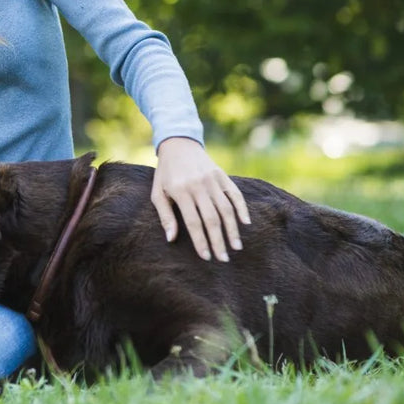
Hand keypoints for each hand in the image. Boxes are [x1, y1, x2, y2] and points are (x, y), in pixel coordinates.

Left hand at [151, 137, 250, 262]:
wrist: (178, 144)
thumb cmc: (165, 173)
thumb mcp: (158, 192)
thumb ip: (165, 215)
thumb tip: (171, 239)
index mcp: (180, 191)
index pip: (193, 222)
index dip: (201, 241)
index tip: (206, 257)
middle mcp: (198, 185)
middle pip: (211, 219)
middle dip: (218, 241)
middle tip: (223, 259)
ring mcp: (212, 179)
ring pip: (226, 209)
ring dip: (232, 230)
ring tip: (236, 247)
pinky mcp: (222, 175)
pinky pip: (235, 194)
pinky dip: (242, 208)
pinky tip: (245, 223)